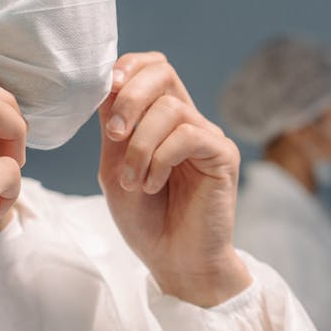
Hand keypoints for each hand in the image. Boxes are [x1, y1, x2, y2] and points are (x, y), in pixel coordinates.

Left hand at [99, 52, 250, 306]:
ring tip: (134, 181)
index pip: (152, 68)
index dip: (129, 67)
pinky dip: (161, 158)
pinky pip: (189, 135)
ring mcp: (207, 137)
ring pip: (170, 109)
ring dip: (140, 145)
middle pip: (163, 73)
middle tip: (114, 134)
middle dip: (130, 97)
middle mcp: (188, 121)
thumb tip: (107, 84)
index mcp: (161, 120)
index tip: (107, 88)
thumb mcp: (114, 168)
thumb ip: (113, 128)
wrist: (174, 263)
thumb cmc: (146, 220)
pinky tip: (154, 184)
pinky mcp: (223, 156)